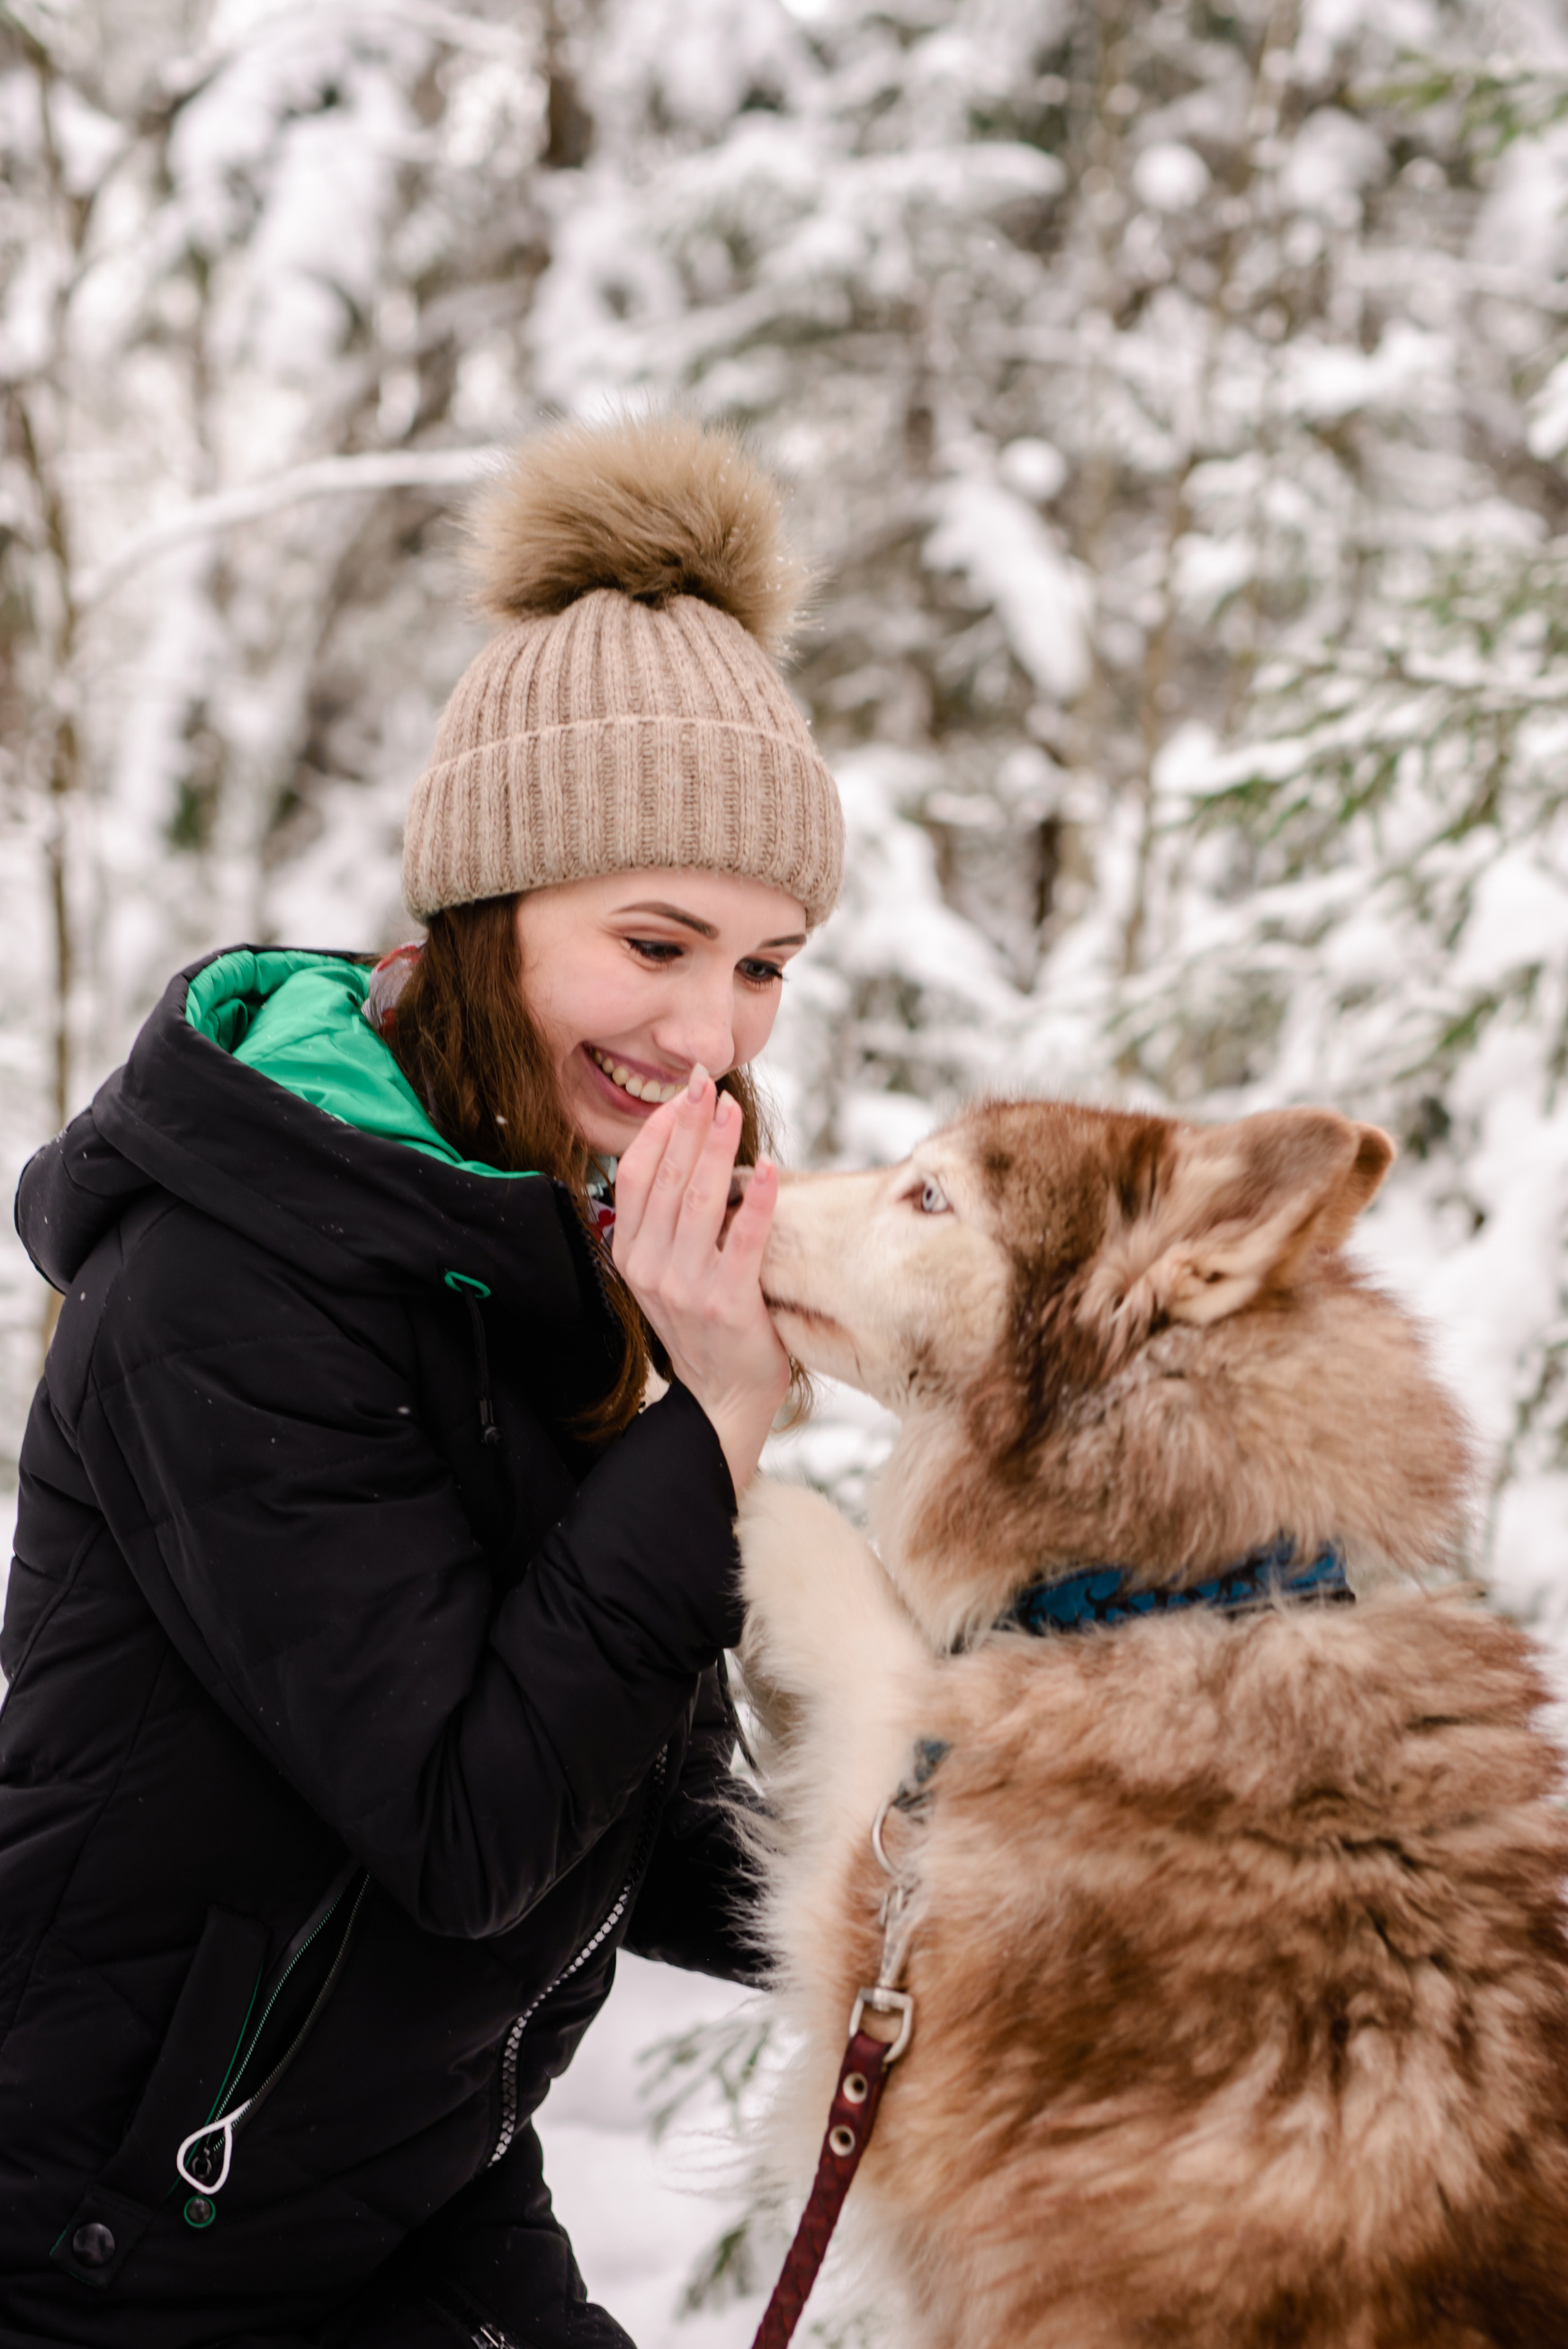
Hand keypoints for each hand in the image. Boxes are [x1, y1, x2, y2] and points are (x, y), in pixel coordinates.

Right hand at [611, 1066, 789, 1496]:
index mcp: (630, 1254)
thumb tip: (683, 1149)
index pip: (635, 1176)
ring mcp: (687, 1288)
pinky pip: (743, 1242)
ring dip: (718, 1149)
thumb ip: (665, 1220)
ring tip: (734, 1109)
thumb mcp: (666, 1271)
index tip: (682, 1096)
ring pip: (699, 1201)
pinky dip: (757, 1202)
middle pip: (667, 1179)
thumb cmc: (705, 1322)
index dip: (658, 1131)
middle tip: (706, 1084)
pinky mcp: (728, 1304)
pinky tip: (772, 1169)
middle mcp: (650, 1269)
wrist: (725, 1396)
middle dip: (688, 1125)